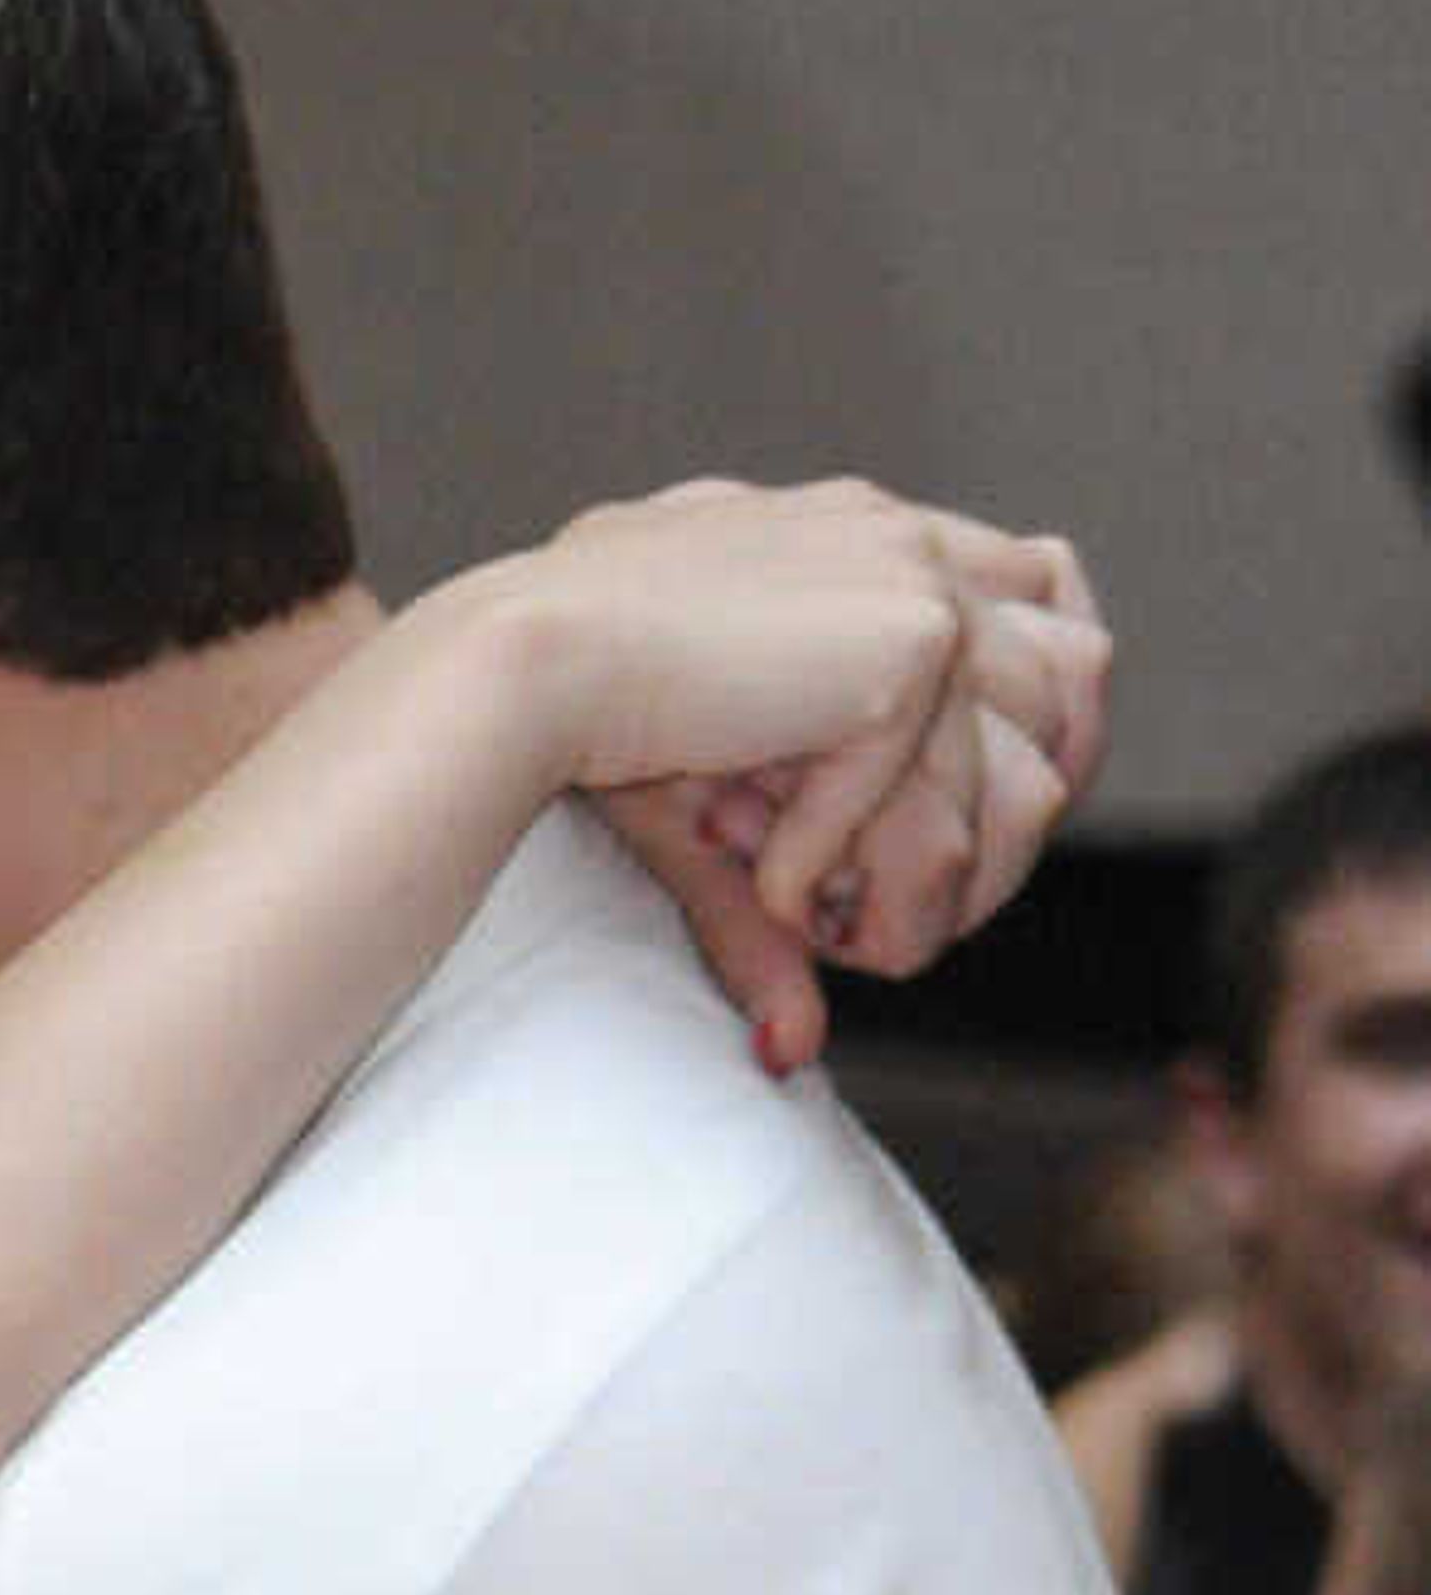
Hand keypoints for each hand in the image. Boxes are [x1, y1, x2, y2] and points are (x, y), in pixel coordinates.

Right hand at [496, 480, 1109, 1068]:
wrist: (515, 671)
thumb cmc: (567, 717)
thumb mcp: (705, 809)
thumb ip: (776, 902)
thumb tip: (792, 1056)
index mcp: (864, 539)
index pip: (1046, 598)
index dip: (1043, 724)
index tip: (967, 834)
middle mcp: (909, 543)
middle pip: (1079, 684)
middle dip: (1005, 828)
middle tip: (869, 915)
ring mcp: (920, 586)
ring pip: (1030, 783)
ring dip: (925, 883)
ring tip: (809, 916)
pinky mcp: (911, 644)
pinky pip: (939, 822)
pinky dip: (849, 877)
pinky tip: (760, 872)